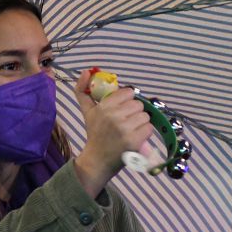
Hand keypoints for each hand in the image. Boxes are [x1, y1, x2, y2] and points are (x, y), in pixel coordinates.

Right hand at [72, 69, 152, 194]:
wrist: (97, 160)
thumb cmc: (95, 134)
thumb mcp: (87, 112)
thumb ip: (82, 91)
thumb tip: (86, 71)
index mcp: (103, 107)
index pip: (128, 92)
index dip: (127, 101)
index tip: (121, 110)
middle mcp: (113, 116)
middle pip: (138, 104)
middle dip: (134, 113)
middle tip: (126, 123)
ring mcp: (124, 129)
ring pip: (145, 116)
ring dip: (141, 123)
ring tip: (131, 130)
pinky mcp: (134, 140)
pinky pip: (149, 128)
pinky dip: (144, 133)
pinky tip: (135, 138)